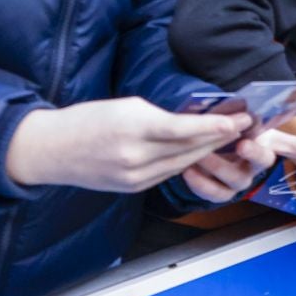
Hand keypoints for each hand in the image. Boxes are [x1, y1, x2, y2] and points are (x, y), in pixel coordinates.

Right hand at [5, 97, 295, 192]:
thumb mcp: (125, 106)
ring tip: (231, 138)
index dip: (215, 127)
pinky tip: (201, 153)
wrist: (50, 151)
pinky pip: (167, 174)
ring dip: (206, 152)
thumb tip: (190, 123)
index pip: (184, 130)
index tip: (240, 120)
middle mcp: (135, 158)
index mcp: (133, 130)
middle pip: (189, 150)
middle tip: (246, 126)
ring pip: (182, 164)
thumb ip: (159, 117)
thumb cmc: (86, 119)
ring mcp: (134, 178)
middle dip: (218, 139)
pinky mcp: (132, 188)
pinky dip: (185, 162)